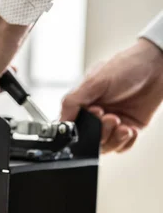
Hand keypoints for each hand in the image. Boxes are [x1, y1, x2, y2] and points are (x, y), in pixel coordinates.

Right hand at [60, 38, 162, 152]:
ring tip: (121, 124)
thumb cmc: (126, 66)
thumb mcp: (93, 81)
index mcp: (82, 104)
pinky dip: (126, 142)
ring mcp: (112, 123)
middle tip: (109, 117)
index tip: (92, 116)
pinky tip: (129, 128)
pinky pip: (123, 147)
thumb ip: (73, 102)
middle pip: (89, 141)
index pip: (71, 127)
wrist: (158, 65)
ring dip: (113, 139)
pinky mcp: (129, 128)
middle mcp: (95, 116)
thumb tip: (61, 122)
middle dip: (100, 133)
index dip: (80, 129)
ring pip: (105, 147)